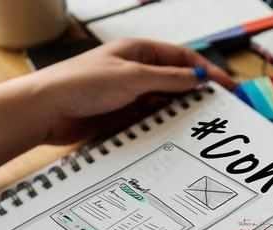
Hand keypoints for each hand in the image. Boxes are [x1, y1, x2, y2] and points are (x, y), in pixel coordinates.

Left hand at [29, 38, 235, 145]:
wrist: (46, 110)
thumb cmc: (80, 83)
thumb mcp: (133, 77)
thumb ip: (168, 79)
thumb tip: (198, 77)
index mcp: (138, 51)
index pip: (181, 58)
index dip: (206, 71)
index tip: (227, 86)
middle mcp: (134, 71)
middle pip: (175, 82)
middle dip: (195, 95)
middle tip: (217, 110)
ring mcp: (127, 95)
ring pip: (163, 104)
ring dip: (177, 113)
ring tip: (196, 124)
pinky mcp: (119, 116)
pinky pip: (148, 121)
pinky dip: (160, 127)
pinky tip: (169, 134)